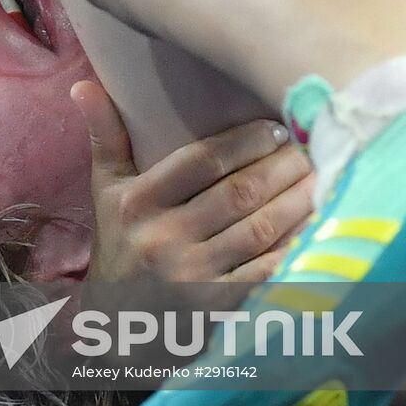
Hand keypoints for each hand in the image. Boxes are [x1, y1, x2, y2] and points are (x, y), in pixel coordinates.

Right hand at [74, 80, 313, 285]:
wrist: (117, 321)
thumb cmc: (119, 242)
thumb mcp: (106, 189)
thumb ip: (104, 135)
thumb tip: (84, 85)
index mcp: (137, 203)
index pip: (201, 161)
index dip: (245, 141)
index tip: (275, 128)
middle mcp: (162, 239)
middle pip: (238, 194)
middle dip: (281, 167)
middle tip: (309, 148)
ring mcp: (190, 276)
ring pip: (259, 230)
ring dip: (297, 201)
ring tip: (320, 177)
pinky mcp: (216, 307)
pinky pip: (267, 271)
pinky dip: (296, 247)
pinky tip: (317, 225)